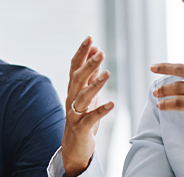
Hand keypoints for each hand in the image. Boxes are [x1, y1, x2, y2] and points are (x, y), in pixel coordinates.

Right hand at [61, 37, 113, 176]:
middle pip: (77, 79)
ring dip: (95, 84)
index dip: (81, 52)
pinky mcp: (81, 128)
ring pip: (82, 96)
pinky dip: (101, 110)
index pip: (74, 67)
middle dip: (88, 64)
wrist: (73, 147)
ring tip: (107, 73)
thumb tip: (95, 53)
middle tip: (100, 52)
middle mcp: (71, 99)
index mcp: (73, 89)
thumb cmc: (82, 118)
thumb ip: (91, 75)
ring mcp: (74, 114)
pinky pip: (90, 118)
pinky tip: (112, 104)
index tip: (90, 38)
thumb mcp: (87, 94)